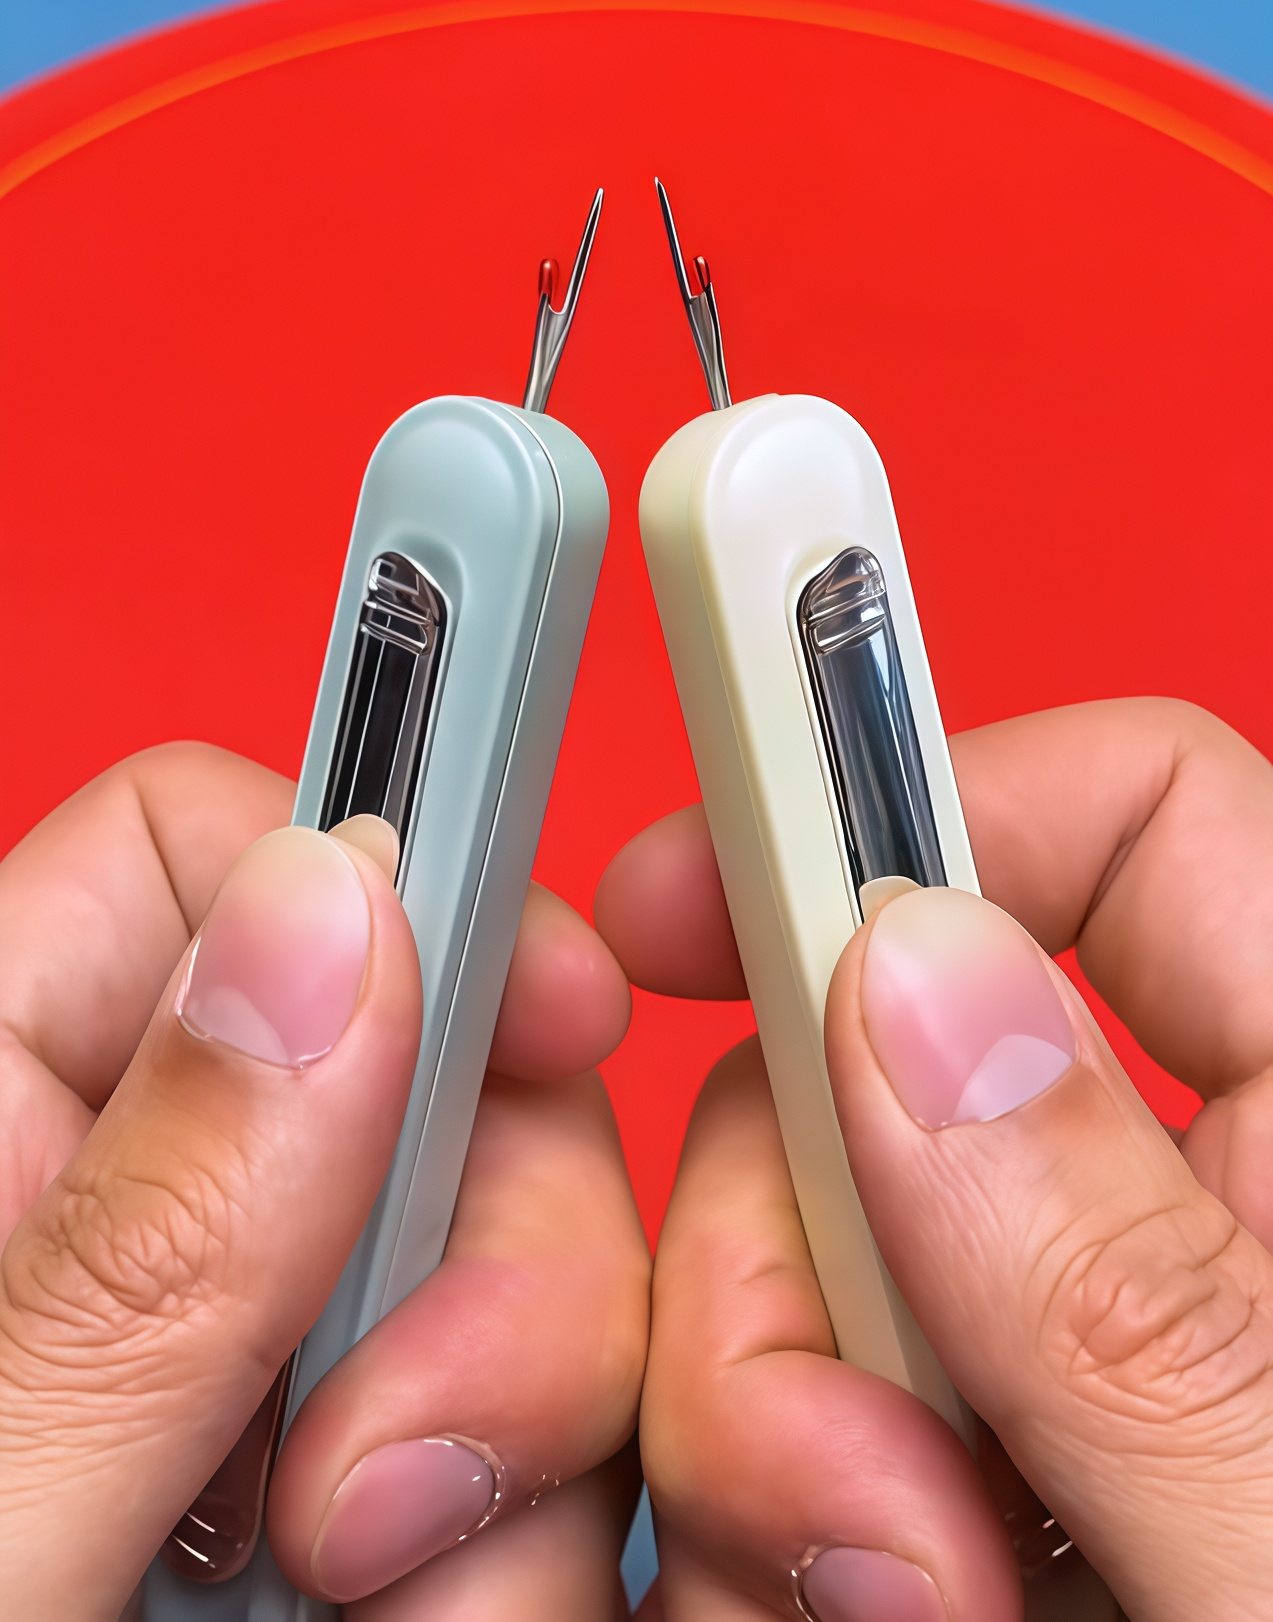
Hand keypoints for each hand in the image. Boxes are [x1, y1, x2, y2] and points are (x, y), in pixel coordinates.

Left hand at [0, 745, 648, 1619]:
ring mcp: (252, 1391)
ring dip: (517, 1460)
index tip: (546, 1018)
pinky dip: (522, 1563)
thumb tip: (328, 915)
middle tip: (394, 1487)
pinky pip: (532, 1470)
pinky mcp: (345, 1531)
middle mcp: (127, 1236)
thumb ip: (126, 1248)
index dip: (390, 889)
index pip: (205, 859)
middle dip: (495, 1250)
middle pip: (426, 1071)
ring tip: (374, 1620)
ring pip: (514, 1283)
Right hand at [596, 698, 1272, 1619]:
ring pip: (803, 1277)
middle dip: (789, 1252)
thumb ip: (1154, 1312)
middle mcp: (1201, 1244)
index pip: (1133, 820)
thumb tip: (912, 989)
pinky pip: (791, 1458)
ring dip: (770, 1450)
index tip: (691, 904)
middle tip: (853, 1509)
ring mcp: (1069, 1385)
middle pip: (882, 1071)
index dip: (911, 809)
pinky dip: (770, 1549)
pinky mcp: (977, 1516)